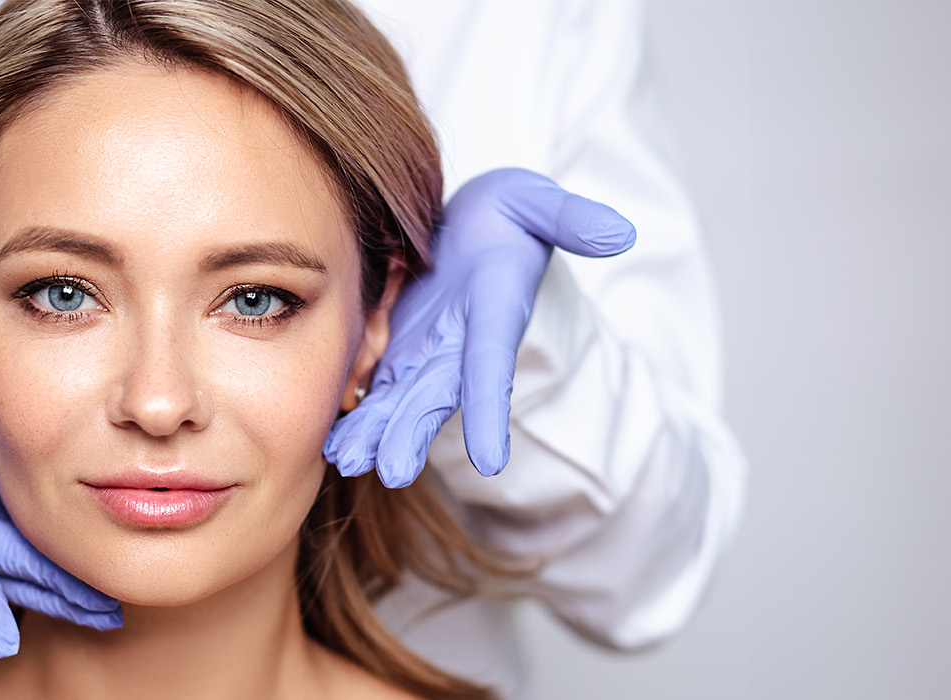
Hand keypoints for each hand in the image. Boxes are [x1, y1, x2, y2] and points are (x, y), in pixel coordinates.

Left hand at [325, 168, 636, 484]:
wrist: (471, 228)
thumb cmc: (507, 214)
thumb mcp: (537, 203)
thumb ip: (570, 219)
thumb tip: (620, 232)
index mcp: (493, 316)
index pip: (492, 368)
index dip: (490, 412)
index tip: (491, 459)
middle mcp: (459, 347)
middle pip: (436, 396)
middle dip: (415, 432)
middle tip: (393, 471)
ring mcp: (426, 355)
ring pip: (399, 402)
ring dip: (376, 433)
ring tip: (348, 464)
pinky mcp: (395, 352)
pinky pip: (373, 391)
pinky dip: (355, 418)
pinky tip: (330, 448)